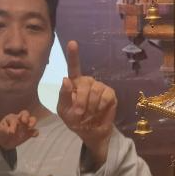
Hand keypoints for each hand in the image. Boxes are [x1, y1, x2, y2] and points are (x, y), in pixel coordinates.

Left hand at [0, 109, 37, 150]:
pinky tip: (34, 135)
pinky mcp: (29, 133)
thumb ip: (4, 130)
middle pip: (25, 113)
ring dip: (32, 122)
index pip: (14, 119)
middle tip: (24, 121)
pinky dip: (35, 132)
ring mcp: (25, 126)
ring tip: (30, 127)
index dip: (13, 125)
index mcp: (11, 118)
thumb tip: (11, 132)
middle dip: (25, 117)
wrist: (3, 142)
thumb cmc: (1, 133)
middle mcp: (19, 119)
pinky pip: (35, 131)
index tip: (11, 132)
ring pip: (32, 120)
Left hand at [57, 41, 116, 167]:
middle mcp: (87, 81)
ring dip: (91, 106)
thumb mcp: (64, 110)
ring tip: (89, 115)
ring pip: (96, 90)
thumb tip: (66, 79)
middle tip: (79, 114)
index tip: (72, 43)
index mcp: (73, 83)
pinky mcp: (110, 93)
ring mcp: (100, 86)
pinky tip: (99, 111)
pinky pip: (106, 96)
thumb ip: (64, 95)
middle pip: (85, 83)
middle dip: (81, 101)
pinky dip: (100, 106)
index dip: (73, 55)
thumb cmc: (75, 120)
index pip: (73, 67)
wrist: (90, 132)